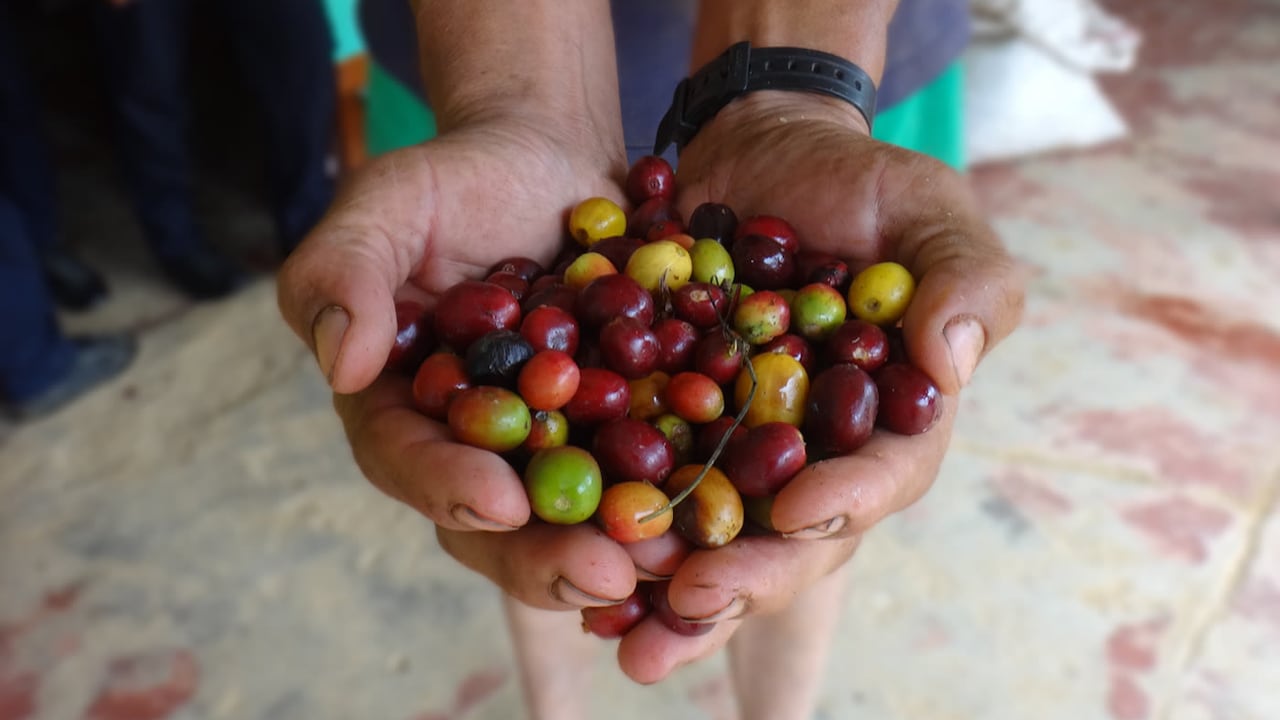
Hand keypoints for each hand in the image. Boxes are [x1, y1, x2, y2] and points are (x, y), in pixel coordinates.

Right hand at [277, 119, 638, 608]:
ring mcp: (547, 447)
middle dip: (544, 555)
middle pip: (494, 520)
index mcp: (400, 405)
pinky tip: (716, 524)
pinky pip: (641, 478)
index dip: (449, 486)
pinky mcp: (614, 434)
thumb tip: (343, 362)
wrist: (550, 163)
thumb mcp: (389, 203)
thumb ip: (344, 272)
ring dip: (618, 551)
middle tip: (603, 573)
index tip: (500, 499)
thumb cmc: (458, 179)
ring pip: (572, 521)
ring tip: (671, 562)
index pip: (408, 459)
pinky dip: (675, 503)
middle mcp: (471, 445)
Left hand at [614, 92, 1025, 681]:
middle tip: (691, 601)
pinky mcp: (669, 430)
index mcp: (889, 420)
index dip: (847, 502)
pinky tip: (570, 573)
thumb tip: (948, 363)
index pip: (885, 478)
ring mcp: (739, 451)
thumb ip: (964, 279)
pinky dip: (609, 535)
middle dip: (746, 575)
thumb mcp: (927, 209)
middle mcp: (815, 455)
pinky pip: (640, 491)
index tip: (798, 511)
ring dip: (671, 593)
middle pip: (791, 536)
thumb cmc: (857, 183)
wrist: (758, 155)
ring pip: (712, 539)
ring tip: (630, 639)